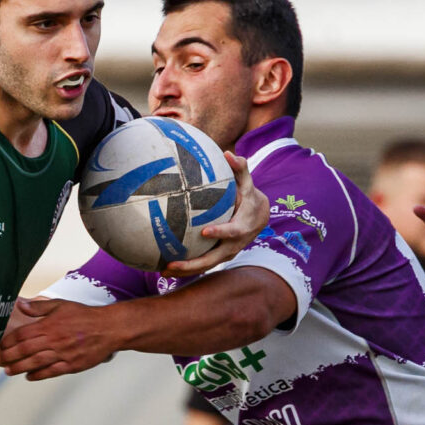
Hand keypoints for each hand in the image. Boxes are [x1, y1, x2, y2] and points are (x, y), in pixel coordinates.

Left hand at [0, 297, 119, 381]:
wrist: (109, 328)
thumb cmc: (85, 316)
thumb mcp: (61, 305)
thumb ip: (39, 307)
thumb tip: (21, 305)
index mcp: (50, 325)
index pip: (23, 334)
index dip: (9, 341)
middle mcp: (54, 340)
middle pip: (26, 350)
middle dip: (9, 356)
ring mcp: (63, 354)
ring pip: (36, 362)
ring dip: (20, 367)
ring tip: (9, 371)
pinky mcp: (72, 365)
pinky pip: (52, 372)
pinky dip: (39, 375)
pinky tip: (29, 377)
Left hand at [163, 151, 264, 276]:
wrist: (260, 216)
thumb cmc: (249, 195)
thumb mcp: (248, 182)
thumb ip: (240, 168)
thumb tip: (229, 153)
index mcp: (242, 225)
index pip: (232, 231)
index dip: (220, 232)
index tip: (204, 231)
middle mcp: (235, 244)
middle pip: (214, 258)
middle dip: (194, 263)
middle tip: (172, 263)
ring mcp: (227, 252)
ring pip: (206, 266)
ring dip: (186, 270)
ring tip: (163, 272)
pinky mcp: (219, 256)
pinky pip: (203, 265)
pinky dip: (186, 269)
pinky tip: (165, 269)